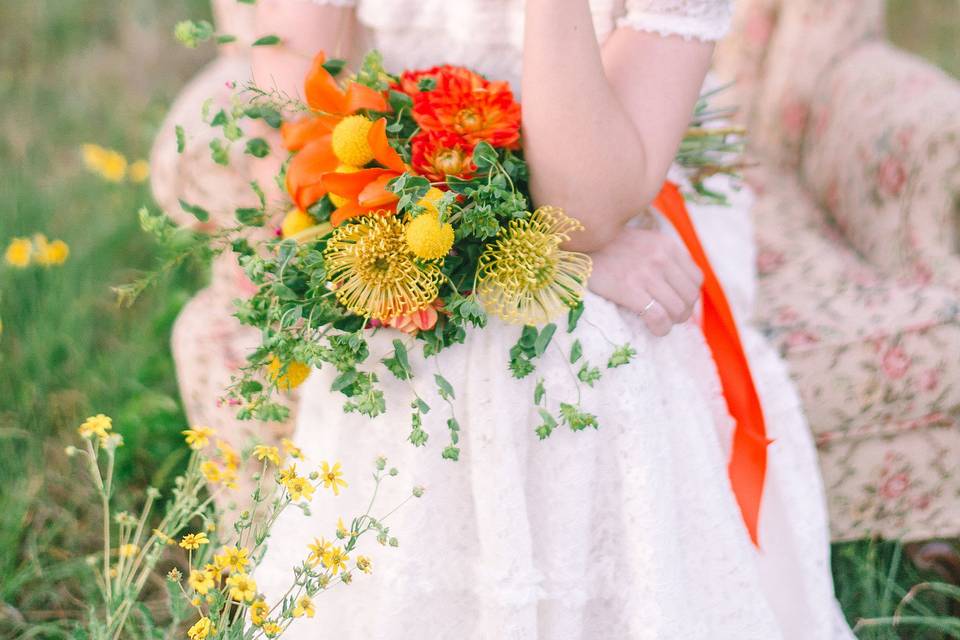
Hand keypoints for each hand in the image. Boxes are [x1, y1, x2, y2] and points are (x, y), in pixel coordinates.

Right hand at [587, 227, 702, 335]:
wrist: (575, 247)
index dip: (689, 297)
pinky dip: (660, 328)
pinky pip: (658, 317)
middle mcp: (660, 257)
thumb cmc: (605, 249)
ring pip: (677, 309)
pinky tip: (654, 329)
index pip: (696, 278)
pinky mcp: (629, 289)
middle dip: (682, 313)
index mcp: (665, 245)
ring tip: (659, 323)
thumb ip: (661, 258)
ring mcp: (645, 273)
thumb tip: (676, 287)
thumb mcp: (640, 242)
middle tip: (668, 318)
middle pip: (689, 296)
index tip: (676, 304)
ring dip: (671, 322)